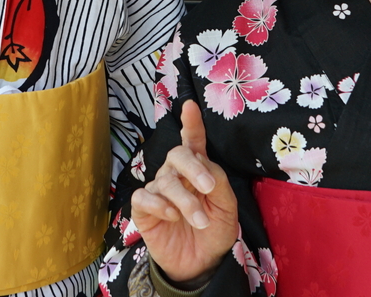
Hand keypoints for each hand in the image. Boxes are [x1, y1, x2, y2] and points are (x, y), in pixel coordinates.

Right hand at [131, 100, 238, 286]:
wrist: (201, 264)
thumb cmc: (215, 230)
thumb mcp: (227, 206)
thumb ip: (217, 181)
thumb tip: (203, 165)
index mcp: (197, 169)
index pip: (192, 141)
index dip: (191, 123)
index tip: (190, 105)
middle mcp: (175, 175)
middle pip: (177, 154)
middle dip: (193, 168)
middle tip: (208, 188)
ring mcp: (158, 192)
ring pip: (164, 181)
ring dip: (185, 200)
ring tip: (200, 220)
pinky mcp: (143, 210)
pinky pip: (143, 197)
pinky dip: (158, 204)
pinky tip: (172, 215)